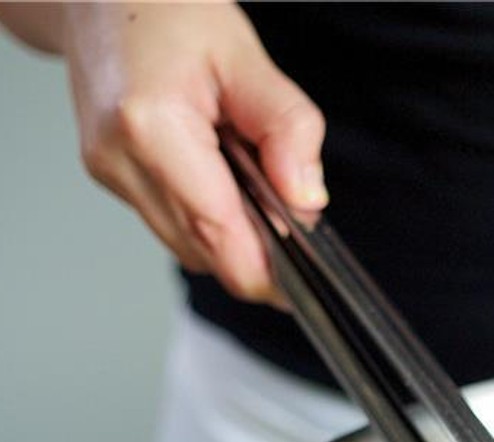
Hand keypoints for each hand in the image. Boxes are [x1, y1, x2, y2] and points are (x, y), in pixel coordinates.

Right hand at [62, 1, 325, 302]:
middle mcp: (119, 158)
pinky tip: (219, 173)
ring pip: (189, 246)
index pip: (218, 234)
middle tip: (289, 211)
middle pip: (205, 251)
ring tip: (246, 174)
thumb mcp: (249, 59)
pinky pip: (173, 223)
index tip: (303, 284)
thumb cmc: (171, 11)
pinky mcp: (110, 177)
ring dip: (231, 231)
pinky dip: (207, 215)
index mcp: (151, 127)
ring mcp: (108, 171)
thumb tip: (307, 200)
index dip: (265, 272)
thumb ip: (287, 130)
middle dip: (255, 248)